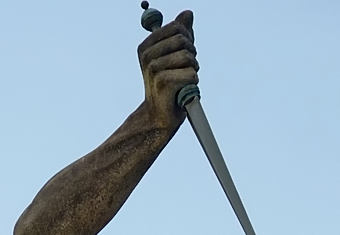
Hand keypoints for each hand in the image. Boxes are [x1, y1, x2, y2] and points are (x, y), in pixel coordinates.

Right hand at [139, 11, 198, 130]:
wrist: (159, 115)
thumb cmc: (169, 84)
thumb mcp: (175, 54)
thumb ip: (181, 33)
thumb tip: (188, 13)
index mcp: (146, 46)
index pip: (177, 27)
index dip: (187, 40)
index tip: (183, 55)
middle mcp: (147, 55)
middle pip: (183, 40)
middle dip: (191, 55)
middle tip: (184, 70)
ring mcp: (153, 69)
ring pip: (188, 57)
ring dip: (193, 70)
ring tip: (183, 81)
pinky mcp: (163, 82)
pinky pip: (191, 74)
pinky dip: (192, 83)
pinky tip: (182, 90)